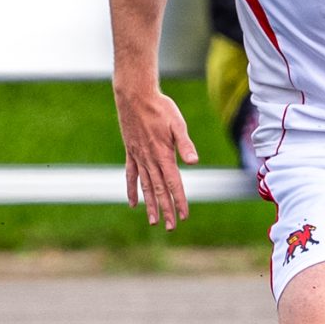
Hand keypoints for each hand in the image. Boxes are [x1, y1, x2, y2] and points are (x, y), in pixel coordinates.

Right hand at [115, 88, 198, 230]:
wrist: (135, 96)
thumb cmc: (160, 107)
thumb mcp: (177, 123)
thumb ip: (185, 144)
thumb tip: (194, 162)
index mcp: (163, 155)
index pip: (173, 183)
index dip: (179, 200)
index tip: (184, 216)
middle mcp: (150, 160)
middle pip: (159, 190)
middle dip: (166, 209)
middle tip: (170, 227)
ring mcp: (139, 157)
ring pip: (145, 187)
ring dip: (150, 205)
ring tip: (153, 221)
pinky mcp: (131, 152)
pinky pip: (131, 175)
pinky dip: (132, 190)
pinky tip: (132, 203)